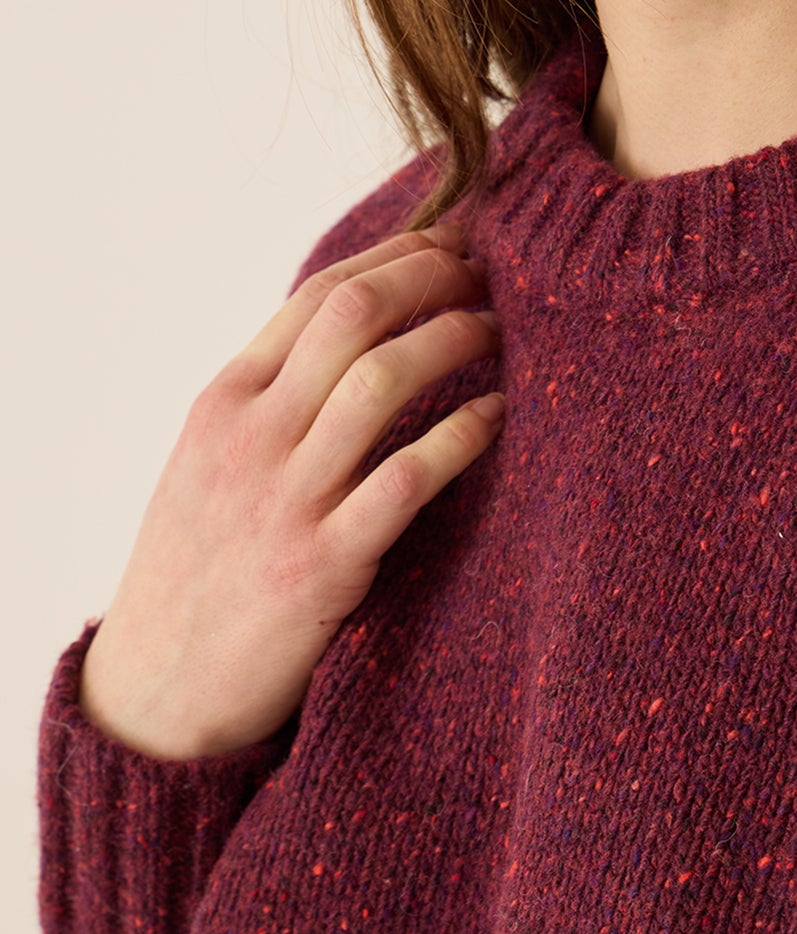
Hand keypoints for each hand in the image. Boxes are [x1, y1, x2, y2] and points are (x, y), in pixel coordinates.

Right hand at [77, 223, 503, 758]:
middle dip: (431, 280)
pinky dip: (464, 435)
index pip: (318, 295)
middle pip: (354, 318)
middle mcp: (251, 436)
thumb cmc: (199, 567)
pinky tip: (499, 415)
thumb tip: (357, 336)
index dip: (396, 258)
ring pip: (382, 381)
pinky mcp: (324, 562)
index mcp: (224, 401)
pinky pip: (408, 477)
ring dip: (452, 340)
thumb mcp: (210, 462)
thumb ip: (272, 400)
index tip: (452, 244)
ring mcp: (286, 497)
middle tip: (490, 276)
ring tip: (499, 331)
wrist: (159, 690)